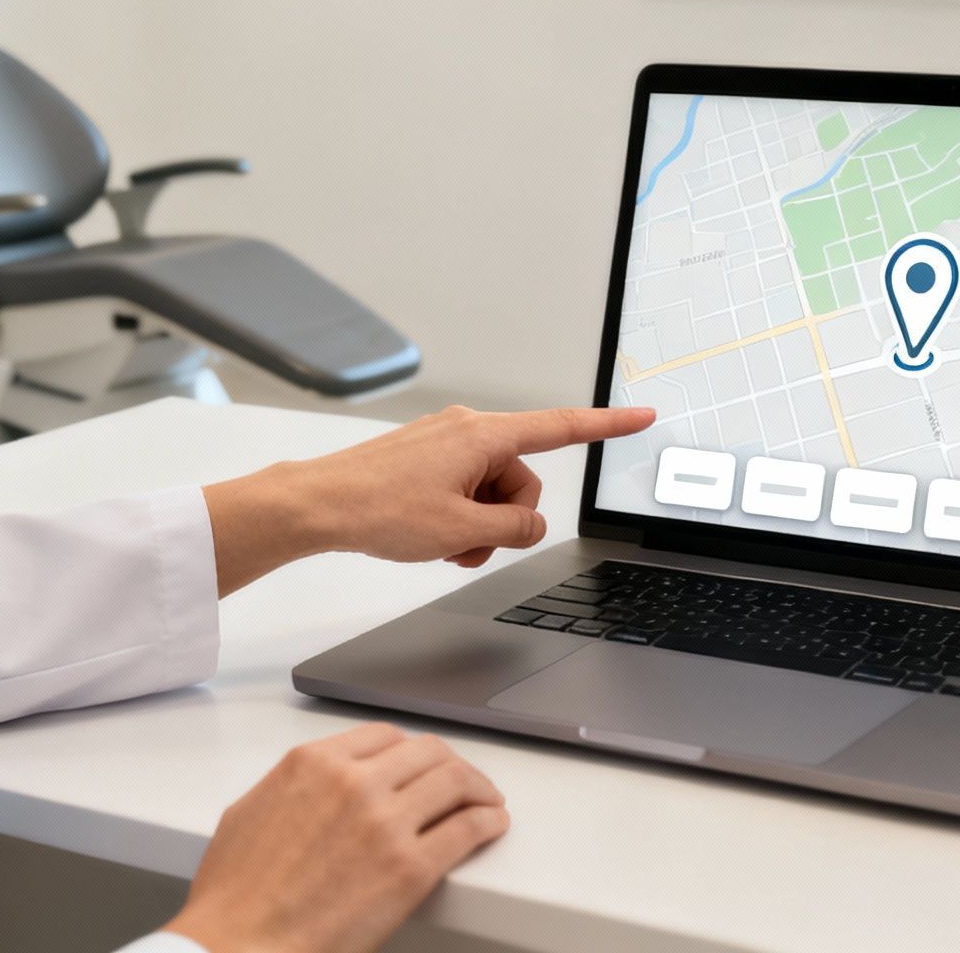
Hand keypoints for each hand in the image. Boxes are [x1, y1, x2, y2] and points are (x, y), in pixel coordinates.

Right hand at [161, 722, 507, 952]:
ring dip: (478, 788)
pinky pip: (467, 828)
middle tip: (463, 782)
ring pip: (455, 781)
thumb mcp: (250, 811)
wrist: (238, 945)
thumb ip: (293, 785)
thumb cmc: (235, 896)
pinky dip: (488, 821)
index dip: (411, 750)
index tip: (421, 763)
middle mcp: (354, 782)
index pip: (384, 736)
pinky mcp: (410, 867)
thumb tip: (317, 785)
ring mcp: (386, 822)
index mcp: (314, 763)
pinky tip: (492, 824)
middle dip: (450, 765)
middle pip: (427, 753)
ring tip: (487, 801)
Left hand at [204, 405, 654, 591]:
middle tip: (469, 544)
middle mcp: (467, 428)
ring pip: (492, 490)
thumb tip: (532, 526)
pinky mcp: (427, 457)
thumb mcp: (461, 531)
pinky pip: (465, 488)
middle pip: (522, 479)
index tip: (641, 416)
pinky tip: (431, 534)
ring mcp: (445, 441)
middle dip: (506, 518)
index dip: (606, 426)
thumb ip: (513, 529)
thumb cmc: (378, 509)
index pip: (561, 428)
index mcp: (484, 435)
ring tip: (443, 544)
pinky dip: (458, 516)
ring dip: (479, 524)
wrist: (318, 505)